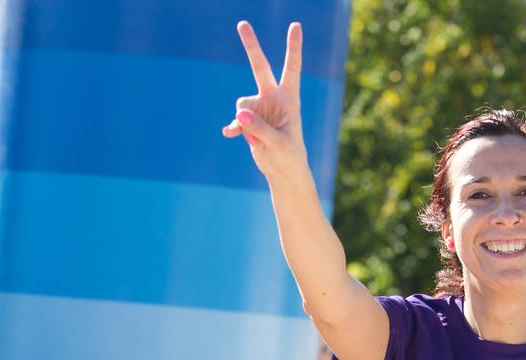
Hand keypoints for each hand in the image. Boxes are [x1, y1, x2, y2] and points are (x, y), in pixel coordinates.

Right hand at [221, 21, 307, 181]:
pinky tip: (230, 135)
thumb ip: (259, 127)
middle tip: (242, 23)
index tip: (295, 26)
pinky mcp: (249, 121)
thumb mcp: (277, 143)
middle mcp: (273, 98)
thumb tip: (240, 112)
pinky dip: (234, 129)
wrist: (283, 171)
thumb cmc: (289, 156)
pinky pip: (235, 120)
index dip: (293, 47)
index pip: (291, 68)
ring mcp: (260, 108)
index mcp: (289, 98)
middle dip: (251, 45)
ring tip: (258, 141)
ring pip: (242, 104)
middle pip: (260, 67)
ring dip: (246, 122)